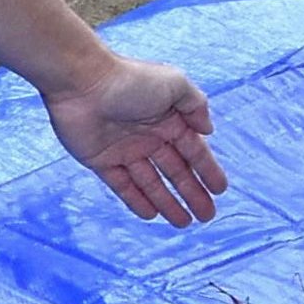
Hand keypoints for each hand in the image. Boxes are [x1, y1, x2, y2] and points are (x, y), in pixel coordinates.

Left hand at [47, 56, 226, 225]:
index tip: (220, 190)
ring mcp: (125, 150)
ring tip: (184, 223)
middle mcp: (149, 136)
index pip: (193, 150)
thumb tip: (209, 130)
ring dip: (168, 203)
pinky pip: (122, 185)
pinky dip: (136, 200)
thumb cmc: (131, 80)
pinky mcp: (101, 160)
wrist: (82, 83)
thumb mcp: (175, 85)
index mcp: (169, 118)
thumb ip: (196, 105)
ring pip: (151, 183)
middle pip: (175, 171)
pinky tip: (152, 215)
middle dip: (192, 193)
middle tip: (207, 216)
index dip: (207, 170)